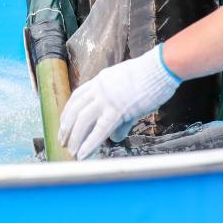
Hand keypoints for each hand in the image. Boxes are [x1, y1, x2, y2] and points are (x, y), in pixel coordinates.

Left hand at [58, 45, 180, 159]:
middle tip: (62, 141)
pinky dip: (89, 143)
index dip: (68, 111)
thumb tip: (116, 137)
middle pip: (75, 109)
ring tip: (71, 151)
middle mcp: (99, 88)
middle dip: (67, 127)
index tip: (64, 124)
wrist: (160, 68)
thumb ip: (121, 117)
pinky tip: (83, 154)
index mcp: (101, 80)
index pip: (77, 97)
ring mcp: (107, 98)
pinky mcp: (118, 109)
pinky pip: (100, 129)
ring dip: (75, 137)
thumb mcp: (129, 91)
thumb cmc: (150, 78)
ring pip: (83, 120)